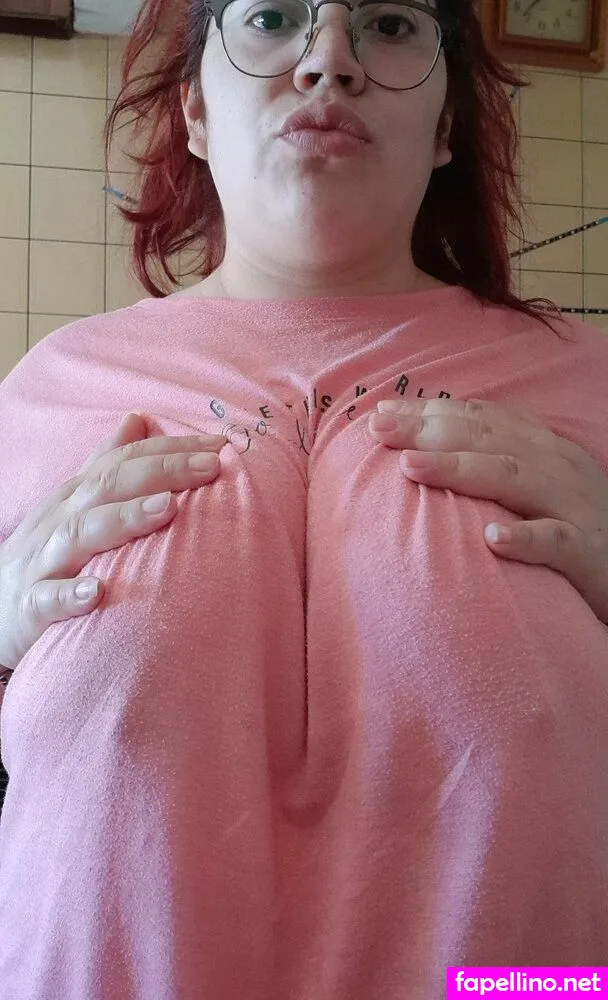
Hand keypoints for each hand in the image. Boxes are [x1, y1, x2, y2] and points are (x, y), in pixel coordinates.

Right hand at [0, 414, 226, 673]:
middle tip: (210, 467)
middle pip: (110, 486)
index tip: (221, 445)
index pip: (125, 461)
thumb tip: (137, 418)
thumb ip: (104, 463)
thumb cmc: (43, 553)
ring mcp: (43, 562)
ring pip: (81, 533)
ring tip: (167, 509)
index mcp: (77, 496)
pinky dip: (69, 595)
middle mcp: (61, 521)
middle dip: (161, 472)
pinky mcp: (28, 607)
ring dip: (124, 519)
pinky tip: (96, 592)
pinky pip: (46, 599)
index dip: (170, 449)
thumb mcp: (72, 502)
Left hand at [368, 397, 607, 625]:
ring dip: (460, 469)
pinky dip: (526, 539)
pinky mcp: (590, 554)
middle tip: (379, 431)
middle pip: (488, 439)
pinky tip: (491, 540)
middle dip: (429, 431)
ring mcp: (575, 508)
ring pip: (514, 478)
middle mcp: (558, 468)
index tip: (380, 415)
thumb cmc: (575, 529)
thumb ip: (492, 466)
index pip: (481, 420)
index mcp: (543, 449)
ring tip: (411, 467)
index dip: (431, 413)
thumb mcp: (536, 487)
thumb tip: (422, 453)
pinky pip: (557, 542)